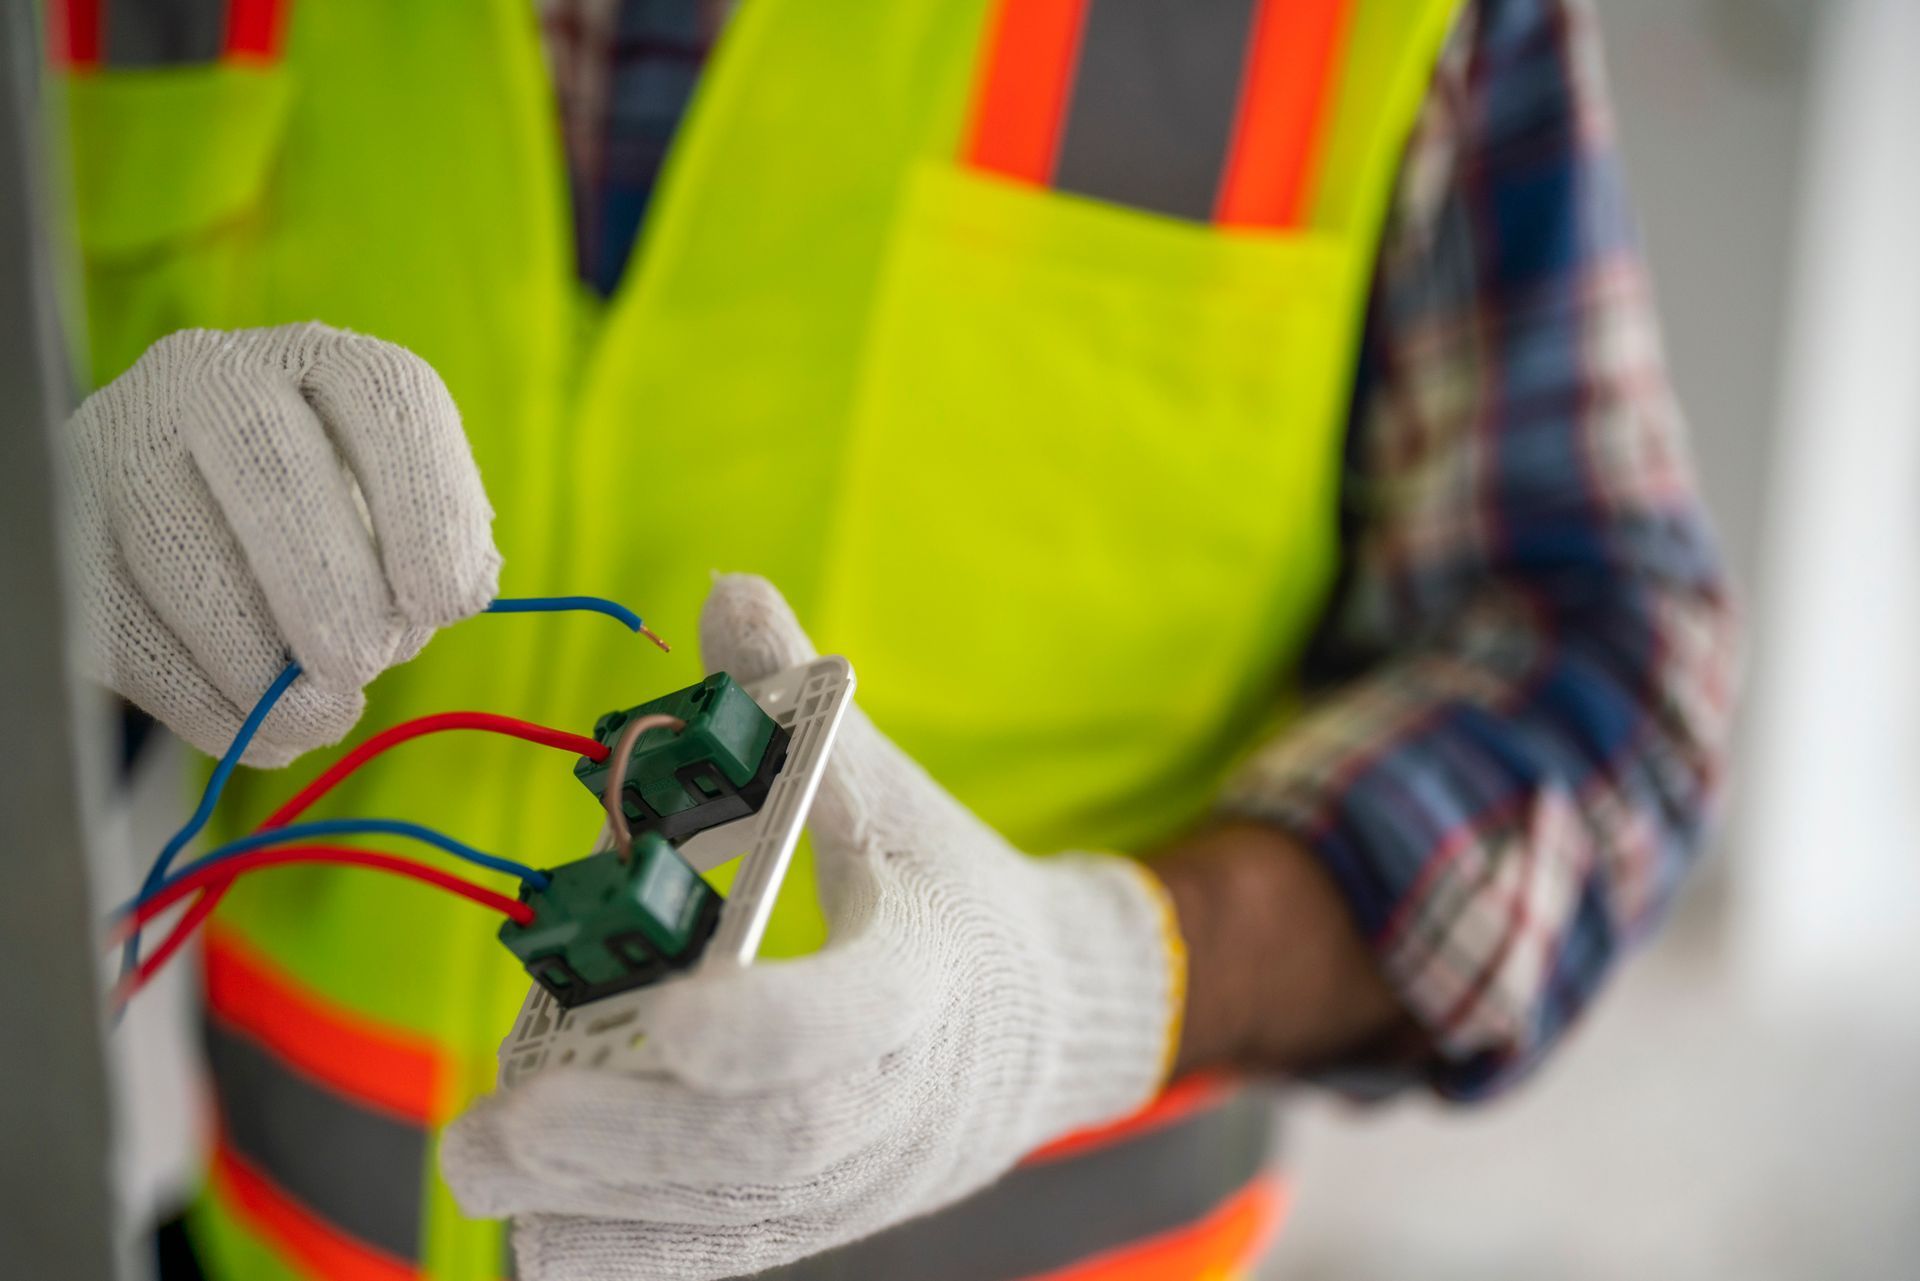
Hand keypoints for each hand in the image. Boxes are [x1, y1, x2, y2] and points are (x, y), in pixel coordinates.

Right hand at [63, 323, 499, 764]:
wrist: (194, 524)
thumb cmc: (328, 532)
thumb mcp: (389, 526)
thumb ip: (424, 566)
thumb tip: (415, 622)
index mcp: (325, 364)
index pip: (389, 400)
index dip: (428, 506)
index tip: (450, 604)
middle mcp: (215, 377)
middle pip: (272, 469)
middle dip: (328, 590)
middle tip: (360, 668)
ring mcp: (122, 441)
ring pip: (181, 552)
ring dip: (259, 662)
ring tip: (314, 715)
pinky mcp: (62, 523)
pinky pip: (119, 621)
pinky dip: (197, 696)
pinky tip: (254, 728)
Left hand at [442, 575, 1184, 1280]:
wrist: (1045, 1019)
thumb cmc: (948, 894)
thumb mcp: (891, 792)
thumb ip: (797, 707)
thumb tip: (725, 591)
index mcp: (927, 974)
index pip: (860, 1013)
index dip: (769, 1030)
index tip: (665, 1020)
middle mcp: (902, 1094)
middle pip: (775, 1144)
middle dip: (634, 1138)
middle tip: (502, 1123)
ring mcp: (864, 1173)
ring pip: (737, 1213)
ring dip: (606, 1200)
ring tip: (483, 1164)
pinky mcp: (826, 1213)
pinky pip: (729, 1252)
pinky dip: (632, 1250)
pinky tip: (534, 1231)